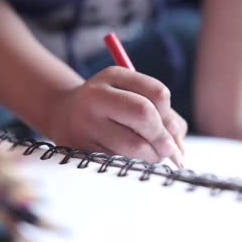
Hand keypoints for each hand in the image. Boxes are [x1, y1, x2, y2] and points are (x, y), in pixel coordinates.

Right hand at [46, 66, 186, 165]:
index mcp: (113, 76)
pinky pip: (121, 162)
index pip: (158, 93)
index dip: (169, 115)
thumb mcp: (133, 96)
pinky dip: (136, 165)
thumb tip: (178, 148)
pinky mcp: (81, 149)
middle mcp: (96, 96)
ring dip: (153, 157)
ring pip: (134, 146)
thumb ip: (164, 115)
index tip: (169, 127)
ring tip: (153, 157)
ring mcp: (86, 124)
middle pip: (144, 114)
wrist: (63, 113)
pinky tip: (134, 162)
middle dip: (164, 138)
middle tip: (170, 152)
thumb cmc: (112, 106)